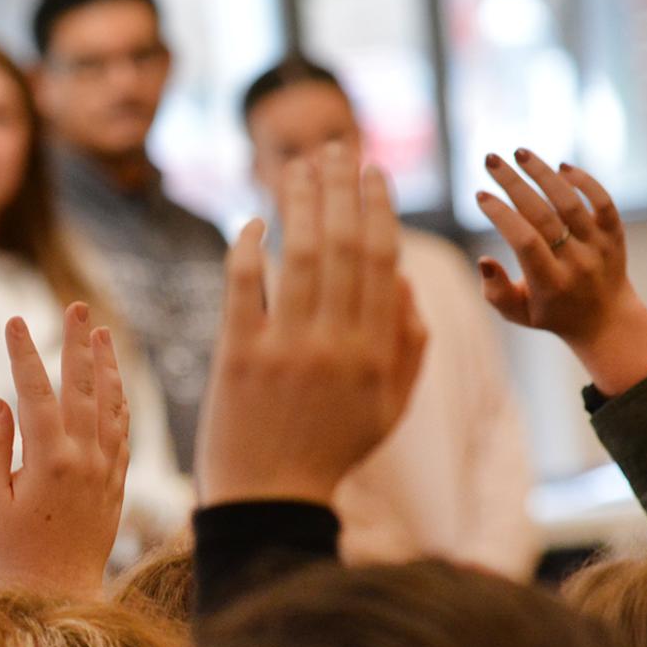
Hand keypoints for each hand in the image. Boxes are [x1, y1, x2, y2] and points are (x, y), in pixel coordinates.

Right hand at [0, 302, 127, 599]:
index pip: (36, 392)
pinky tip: (116, 384)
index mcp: (50, 460)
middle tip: (76, 306)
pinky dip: (120, 402)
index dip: (25, 353)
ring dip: (105, 365)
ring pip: (110, 405)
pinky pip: (123, 432)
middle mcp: (85, 459)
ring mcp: (106, 471)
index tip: (14, 319)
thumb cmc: (12, 555)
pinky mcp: (116, 486)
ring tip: (100, 332)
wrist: (58, 599)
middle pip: (82, 387)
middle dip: (77, 343)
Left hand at [195, 146, 426, 506]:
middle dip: (339, 187)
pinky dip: (248, 247)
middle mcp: (336, 344)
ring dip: (298, 202)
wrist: (268, 499)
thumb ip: (409, 345)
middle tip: (332, 147)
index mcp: (377, 352)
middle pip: (341, 245)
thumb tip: (404, 280)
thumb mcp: (389, 407)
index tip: (370, 170)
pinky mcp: (237, 357)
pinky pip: (243, 286)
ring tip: (297, 166)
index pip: (381, 260)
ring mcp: (286, 349)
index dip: (375, 207)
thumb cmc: (330, 450)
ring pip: (297, 255)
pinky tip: (253, 221)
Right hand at [476, 150, 646, 394]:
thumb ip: (495, 291)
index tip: (480, 195)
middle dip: (514, 184)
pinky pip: (602, 201)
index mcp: (549, 284)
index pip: (524, 241)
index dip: (501, 215)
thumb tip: (483, 259)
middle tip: (491, 161)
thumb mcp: (516, 313)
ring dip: (544, 174)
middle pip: (544, 215)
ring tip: (520, 153)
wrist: (605, 319)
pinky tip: (559, 166)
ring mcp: (599, 247)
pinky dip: (584, 180)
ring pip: (571, 203)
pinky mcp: (615, 234)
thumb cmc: (550, 313)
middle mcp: (577, 263)